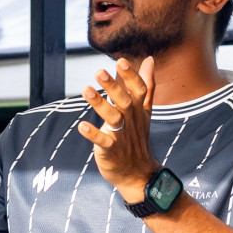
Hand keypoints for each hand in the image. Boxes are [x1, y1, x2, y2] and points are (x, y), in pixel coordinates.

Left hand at [77, 57, 161, 203]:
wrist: (138, 172)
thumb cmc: (137, 138)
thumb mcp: (144, 111)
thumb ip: (146, 85)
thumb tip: (150, 60)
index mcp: (138, 110)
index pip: (139, 90)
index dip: (131, 76)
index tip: (120, 61)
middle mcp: (131, 120)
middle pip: (123, 100)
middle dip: (113, 86)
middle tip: (99, 71)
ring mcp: (121, 135)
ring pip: (112, 117)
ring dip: (99, 104)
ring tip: (85, 90)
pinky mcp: (111, 150)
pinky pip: (103, 141)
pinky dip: (93, 134)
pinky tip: (82, 126)